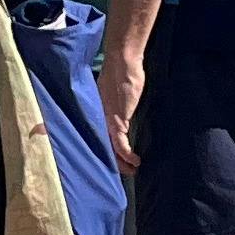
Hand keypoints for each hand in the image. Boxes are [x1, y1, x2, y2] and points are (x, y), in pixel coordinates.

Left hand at [101, 59, 145, 177]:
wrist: (122, 63)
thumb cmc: (123, 73)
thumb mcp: (120, 92)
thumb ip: (118, 103)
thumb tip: (122, 105)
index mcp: (100, 112)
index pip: (99, 135)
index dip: (104, 148)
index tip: (112, 159)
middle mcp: (101, 119)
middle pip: (103, 145)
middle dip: (113, 161)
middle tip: (122, 171)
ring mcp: (108, 121)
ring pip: (111, 149)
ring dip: (121, 162)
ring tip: (131, 171)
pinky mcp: (117, 121)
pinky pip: (120, 144)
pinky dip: (127, 155)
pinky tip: (135, 161)